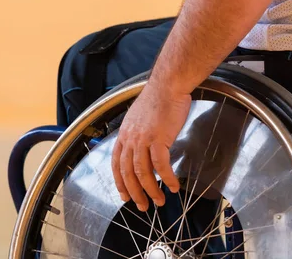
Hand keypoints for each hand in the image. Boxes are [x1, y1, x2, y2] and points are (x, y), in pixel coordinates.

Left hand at [111, 82, 190, 211]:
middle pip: (128, 172)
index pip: (116, 163)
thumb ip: (136, 134)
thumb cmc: (157, 99)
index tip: (125, 196)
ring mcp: (143, 139)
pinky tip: (174, 186)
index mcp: (124, 134)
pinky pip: (161, 165)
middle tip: (143, 206)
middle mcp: (130, 138)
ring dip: (152, 190)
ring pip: (143, 172)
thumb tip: (141, 149)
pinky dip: (167, 178)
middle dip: (135, 193)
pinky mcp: (158, 138)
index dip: (120, 182)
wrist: (167, 85)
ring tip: (160, 201)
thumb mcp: (138, 118)